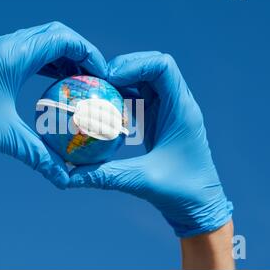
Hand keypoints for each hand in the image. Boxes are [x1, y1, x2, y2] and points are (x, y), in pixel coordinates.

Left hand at [0, 21, 106, 187]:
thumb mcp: (4, 136)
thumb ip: (39, 156)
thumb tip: (65, 177)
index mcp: (12, 55)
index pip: (63, 39)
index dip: (89, 52)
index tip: (102, 73)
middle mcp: (5, 45)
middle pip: (55, 33)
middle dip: (79, 50)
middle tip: (93, 75)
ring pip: (39, 40)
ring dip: (62, 54)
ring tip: (77, 78)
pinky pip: (25, 51)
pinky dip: (44, 60)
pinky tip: (50, 80)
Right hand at [69, 52, 232, 236]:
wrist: (200, 206)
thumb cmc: (182, 192)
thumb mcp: (142, 181)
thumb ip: (105, 175)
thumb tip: (69, 176)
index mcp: (181, 110)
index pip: (163, 66)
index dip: (135, 63)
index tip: (110, 78)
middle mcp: (176, 104)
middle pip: (151, 66)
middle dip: (123, 67)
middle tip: (97, 81)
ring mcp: (168, 110)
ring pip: (144, 80)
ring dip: (120, 81)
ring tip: (95, 90)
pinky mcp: (159, 120)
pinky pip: (139, 98)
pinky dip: (121, 97)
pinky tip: (103, 108)